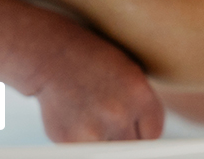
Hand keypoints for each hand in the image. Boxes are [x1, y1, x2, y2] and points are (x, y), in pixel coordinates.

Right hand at [34, 37, 164, 141]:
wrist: (50, 54)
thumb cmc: (91, 61)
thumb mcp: (129, 74)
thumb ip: (141, 107)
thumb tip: (147, 141)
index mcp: (140, 96)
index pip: (152, 134)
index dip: (140, 131)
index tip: (131, 124)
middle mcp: (120, 114)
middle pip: (131, 146)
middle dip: (121, 136)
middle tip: (105, 116)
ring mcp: (95, 130)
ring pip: (109, 150)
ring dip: (101, 139)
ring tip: (89, 114)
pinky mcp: (71, 140)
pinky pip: (85, 150)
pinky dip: (80, 140)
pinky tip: (74, 116)